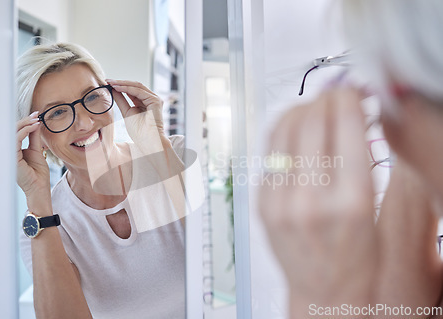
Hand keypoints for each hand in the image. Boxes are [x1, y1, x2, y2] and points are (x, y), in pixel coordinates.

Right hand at [16, 112, 50, 198]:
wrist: (39, 187)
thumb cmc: (38, 173)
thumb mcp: (37, 151)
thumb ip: (34, 138)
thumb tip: (36, 124)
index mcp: (14, 150)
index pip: (16, 132)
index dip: (25, 122)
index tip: (35, 115)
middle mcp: (9, 151)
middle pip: (12, 130)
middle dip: (25, 121)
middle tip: (36, 115)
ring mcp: (9, 154)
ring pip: (13, 133)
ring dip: (25, 124)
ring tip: (36, 120)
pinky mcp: (12, 156)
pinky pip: (16, 139)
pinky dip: (25, 131)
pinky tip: (34, 127)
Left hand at [108, 79, 166, 149]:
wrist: (148, 141)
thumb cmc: (139, 132)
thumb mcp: (126, 112)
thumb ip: (121, 101)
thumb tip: (113, 90)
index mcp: (145, 102)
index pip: (132, 90)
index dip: (120, 86)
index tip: (108, 84)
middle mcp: (151, 99)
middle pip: (135, 86)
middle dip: (120, 83)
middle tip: (108, 80)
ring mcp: (154, 99)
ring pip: (137, 86)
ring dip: (123, 84)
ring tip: (111, 83)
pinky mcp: (156, 101)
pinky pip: (139, 91)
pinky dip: (128, 88)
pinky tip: (118, 87)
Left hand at [259, 88, 375, 314]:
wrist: (324, 291)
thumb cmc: (356, 254)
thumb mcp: (373, 204)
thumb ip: (361, 154)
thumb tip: (352, 108)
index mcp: (351, 200)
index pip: (346, 123)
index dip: (348, 96)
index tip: (352, 90)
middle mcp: (311, 198)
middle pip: (311, 119)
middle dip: (325, 97)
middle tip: (335, 94)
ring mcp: (280, 201)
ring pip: (284, 128)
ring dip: (301, 107)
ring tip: (314, 107)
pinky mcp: (262, 202)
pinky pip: (269, 150)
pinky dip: (283, 130)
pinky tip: (295, 127)